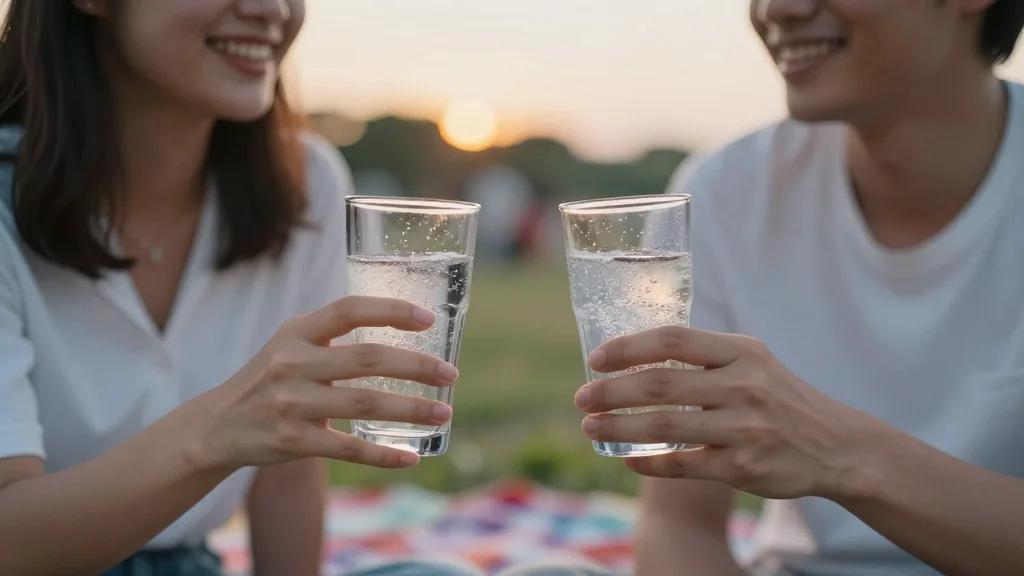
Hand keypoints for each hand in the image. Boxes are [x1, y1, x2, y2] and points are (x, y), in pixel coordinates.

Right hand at [187, 296, 458, 471]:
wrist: (217, 425)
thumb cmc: (270, 379)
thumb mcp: (290, 344)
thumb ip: (333, 334)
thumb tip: (401, 328)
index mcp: (297, 332)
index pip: (349, 310)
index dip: (391, 310)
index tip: (428, 318)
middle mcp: (293, 364)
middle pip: (367, 359)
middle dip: (416, 365)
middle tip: (451, 373)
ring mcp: (292, 403)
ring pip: (365, 404)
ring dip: (412, 409)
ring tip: (444, 412)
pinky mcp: (293, 441)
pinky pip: (349, 449)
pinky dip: (383, 455)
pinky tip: (411, 456)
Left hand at [574, 326, 890, 499]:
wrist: (835, 445)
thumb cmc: (777, 396)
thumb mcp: (750, 360)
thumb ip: (702, 354)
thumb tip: (633, 351)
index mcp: (741, 352)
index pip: (673, 340)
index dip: (628, 348)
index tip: (595, 359)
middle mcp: (744, 386)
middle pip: (661, 385)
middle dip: (611, 391)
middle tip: (581, 398)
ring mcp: (744, 428)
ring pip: (665, 426)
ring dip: (618, 426)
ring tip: (589, 426)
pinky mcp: (743, 467)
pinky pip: (682, 465)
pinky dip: (648, 462)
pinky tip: (627, 458)